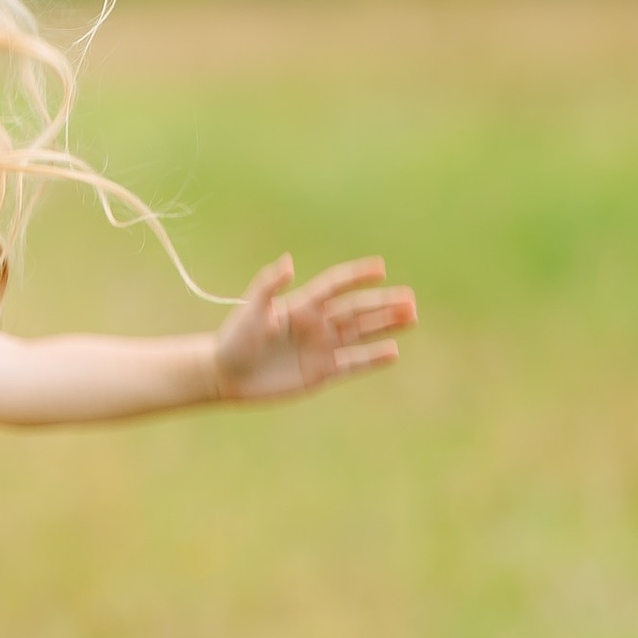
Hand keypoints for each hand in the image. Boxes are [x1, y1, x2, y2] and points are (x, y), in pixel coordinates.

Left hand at [211, 254, 415, 402]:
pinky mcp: (321, 373)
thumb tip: (289, 262)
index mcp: (301, 305)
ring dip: (385, 326)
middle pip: (357, 310)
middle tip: (410, 298)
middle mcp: (316, 324)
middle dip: (383, 304)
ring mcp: (321, 348)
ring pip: (361, 334)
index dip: (356, 276)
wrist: (226, 375)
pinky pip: (353, 364)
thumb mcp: (250, 311)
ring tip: (411, 317)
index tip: (381, 267)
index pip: (335, 286)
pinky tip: (393, 351)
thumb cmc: (234, 339)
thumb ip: (268, 287)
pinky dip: (372, 359)